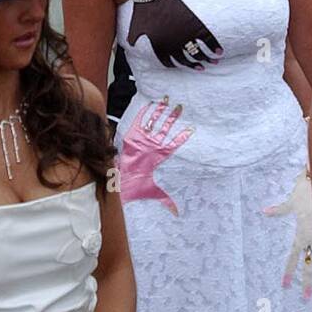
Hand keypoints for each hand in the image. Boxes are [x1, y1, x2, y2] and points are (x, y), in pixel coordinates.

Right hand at [116, 97, 192, 214]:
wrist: (118, 181)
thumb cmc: (134, 185)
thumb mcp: (152, 192)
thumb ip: (165, 200)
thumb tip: (176, 211)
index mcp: (158, 156)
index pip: (173, 144)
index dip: (182, 137)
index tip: (192, 129)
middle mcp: (151, 145)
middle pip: (165, 128)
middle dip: (173, 118)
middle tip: (182, 105)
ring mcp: (142, 139)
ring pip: (154, 123)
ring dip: (160, 111)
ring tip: (169, 99)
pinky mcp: (131, 136)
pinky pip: (138, 123)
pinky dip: (143, 113)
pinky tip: (148, 103)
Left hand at [125, 0, 223, 69]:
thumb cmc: (141, 10)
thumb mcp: (134, 29)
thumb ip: (133, 41)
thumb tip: (129, 46)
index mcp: (159, 47)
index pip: (170, 62)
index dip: (178, 66)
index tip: (185, 66)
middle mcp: (173, 44)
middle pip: (186, 59)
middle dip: (195, 64)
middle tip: (202, 67)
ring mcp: (184, 34)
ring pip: (198, 51)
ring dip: (208, 58)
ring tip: (215, 60)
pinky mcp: (193, 23)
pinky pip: (206, 39)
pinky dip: (214, 46)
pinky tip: (219, 50)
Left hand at [264, 168, 311, 300]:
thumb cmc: (309, 191)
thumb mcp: (292, 202)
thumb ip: (279, 209)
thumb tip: (264, 212)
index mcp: (302, 234)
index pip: (294, 257)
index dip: (290, 270)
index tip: (286, 284)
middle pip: (310, 266)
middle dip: (308, 282)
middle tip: (306, 298)